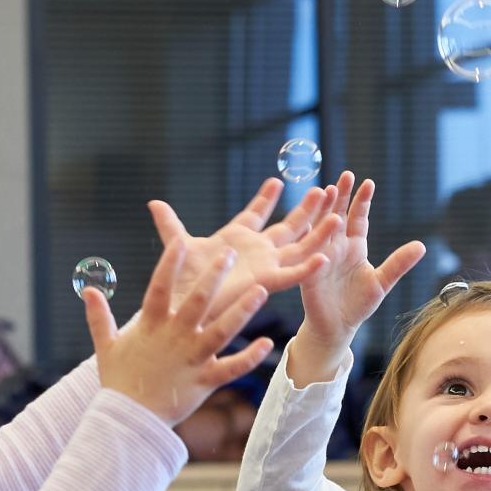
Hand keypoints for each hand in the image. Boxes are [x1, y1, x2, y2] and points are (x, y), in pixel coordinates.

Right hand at [83, 239, 273, 426]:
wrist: (128, 421)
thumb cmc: (118, 381)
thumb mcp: (106, 346)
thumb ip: (99, 316)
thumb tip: (87, 289)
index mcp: (151, 326)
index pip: (159, 288)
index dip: (169, 264)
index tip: (180, 241)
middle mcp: (174, 338)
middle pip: (197, 302)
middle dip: (214, 276)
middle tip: (230, 253)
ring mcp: (191, 359)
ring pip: (221, 331)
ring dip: (242, 311)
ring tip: (261, 291)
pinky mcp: (205, 382)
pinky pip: (231, 369)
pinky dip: (249, 358)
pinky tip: (266, 343)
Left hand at [148, 177, 338, 318]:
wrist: (180, 309)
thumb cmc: (179, 283)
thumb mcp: (177, 245)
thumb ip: (170, 224)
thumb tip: (153, 202)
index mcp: (236, 240)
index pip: (254, 214)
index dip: (265, 199)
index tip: (276, 181)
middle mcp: (255, 253)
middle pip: (287, 227)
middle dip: (305, 209)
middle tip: (324, 189)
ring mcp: (264, 267)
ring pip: (298, 246)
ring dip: (318, 231)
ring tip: (337, 213)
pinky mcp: (266, 282)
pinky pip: (294, 274)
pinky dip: (310, 266)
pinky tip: (327, 255)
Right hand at [289, 173, 424, 381]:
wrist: (336, 327)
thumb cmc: (359, 304)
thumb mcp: (382, 282)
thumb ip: (399, 264)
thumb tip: (422, 246)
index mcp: (354, 247)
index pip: (358, 218)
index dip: (362, 201)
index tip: (368, 182)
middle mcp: (336, 248)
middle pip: (337, 216)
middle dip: (340, 197)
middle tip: (344, 177)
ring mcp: (320, 258)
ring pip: (320, 230)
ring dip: (322, 212)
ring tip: (325, 192)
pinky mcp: (308, 273)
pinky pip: (308, 255)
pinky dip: (309, 241)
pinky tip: (309, 224)